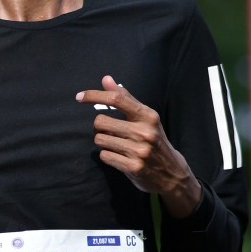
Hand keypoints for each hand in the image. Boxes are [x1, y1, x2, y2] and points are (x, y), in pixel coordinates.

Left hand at [75, 75, 200, 217]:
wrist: (171, 172)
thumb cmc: (154, 140)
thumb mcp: (145, 118)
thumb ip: (126, 99)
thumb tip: (106, 79)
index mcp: (148, 116)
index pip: (117, 99)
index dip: (95, 95)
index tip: (80, 97)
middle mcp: (144, 132)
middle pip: (101, 122)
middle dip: (100, 127)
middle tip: (110, 131)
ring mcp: (139, 151)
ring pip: (100, 140)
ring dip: (103, 142)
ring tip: (116, 144)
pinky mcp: (133, 167)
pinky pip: (105, 156)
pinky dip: (108, 155)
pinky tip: (119, 156)